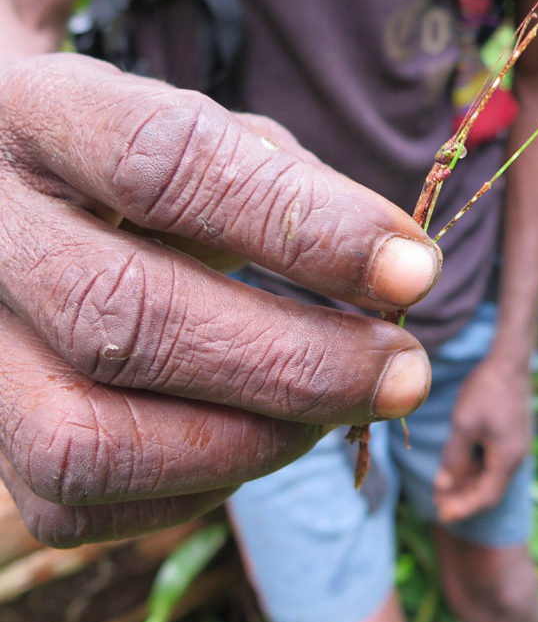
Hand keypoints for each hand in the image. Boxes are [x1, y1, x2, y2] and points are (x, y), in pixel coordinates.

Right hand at [0, 54, 440, 546]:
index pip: (164, 161)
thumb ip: (291, 185)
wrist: (23, 198)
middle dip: (292, 360)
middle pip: (122, 317)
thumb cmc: (146, 163)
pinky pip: (77, 505)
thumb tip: (397, 276)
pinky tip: (258, 440)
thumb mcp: (209, 129)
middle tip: (406, 370)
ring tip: (338, 413)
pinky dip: (195, 488)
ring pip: (84, 438)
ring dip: (247, 442)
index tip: (414, 269)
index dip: (301, 224)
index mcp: (43, 116)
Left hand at [434, 353, 531, 522]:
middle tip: (436, 503)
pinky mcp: (511, 435)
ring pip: (490, 474)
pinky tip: (456, 467)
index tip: (441, 514)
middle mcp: (516, 457)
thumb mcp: (464, 425)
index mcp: (507, 459)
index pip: (486, 497)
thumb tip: (444, 486)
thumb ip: (454, 458)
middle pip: (489, 488)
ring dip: (467, 483)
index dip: (463, 508)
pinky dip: (474, 467)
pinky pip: (492, 460)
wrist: (509, 362)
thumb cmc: (486, 391)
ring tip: (442, 488)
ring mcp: (515, 446)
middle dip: (462, 497)